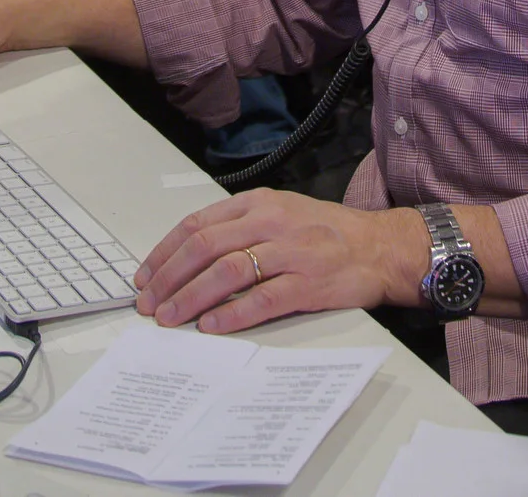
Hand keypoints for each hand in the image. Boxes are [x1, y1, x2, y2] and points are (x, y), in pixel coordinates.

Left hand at [134, 190, 424, 334]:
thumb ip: (238, 227)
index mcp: (257, 203)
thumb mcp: (280, 212)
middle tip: (150, 303)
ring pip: (228, 271)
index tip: (145, 276)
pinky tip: (212, 325)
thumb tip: (188, 255)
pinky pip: (263, 298)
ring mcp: (291, 252)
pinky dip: (233, 313)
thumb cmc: (327, 233)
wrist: (382, 247)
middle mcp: (271, 222)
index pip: (197, 224)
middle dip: (169, 278)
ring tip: (171, 318)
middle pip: (205, 247)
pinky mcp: (309, 282)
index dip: (164, 252)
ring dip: (192, 297)